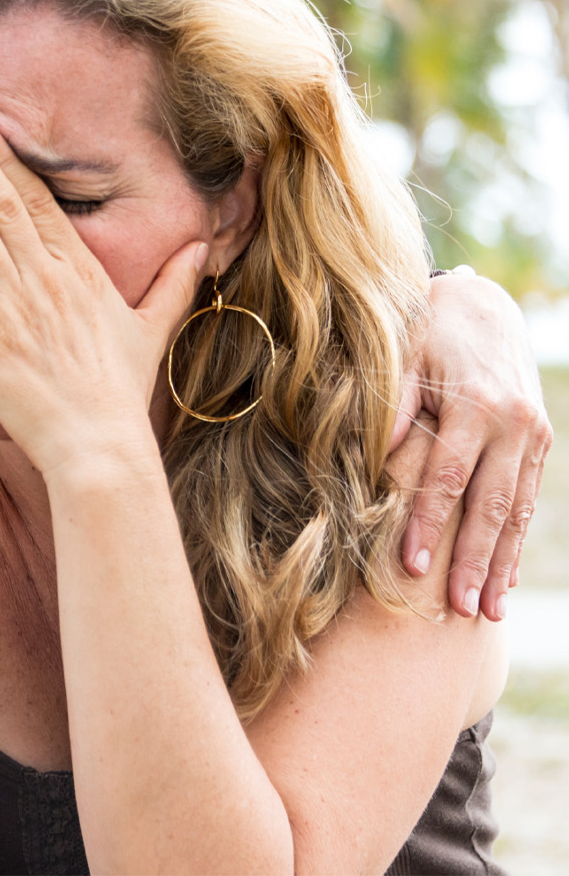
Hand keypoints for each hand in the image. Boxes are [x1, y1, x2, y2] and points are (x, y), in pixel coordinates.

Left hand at [0, 113, 206, 477]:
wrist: (99, 444)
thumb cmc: (120, 394)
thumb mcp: (152, 331)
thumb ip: (173, 285)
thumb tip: (203, 248)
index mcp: (81, 272)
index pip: (39, 202)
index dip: (8, 162)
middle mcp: (48, 278)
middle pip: (5, 203)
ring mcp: (16, 304)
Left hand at [392, 274, 552, 618]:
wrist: (484, 305)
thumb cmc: (427, 333)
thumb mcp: (402, 358)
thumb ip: (391, 408)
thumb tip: (376, 456)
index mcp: (476, 406)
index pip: (448, 479)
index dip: (430, 526)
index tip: (412, 568)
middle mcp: (513, 424)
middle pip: (490, 506)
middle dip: (473, 561)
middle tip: (459, 610)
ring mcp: (533, 435)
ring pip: (516, 511)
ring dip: (500, 563)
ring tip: (486, 611)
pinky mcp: (540, 442)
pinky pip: (529, 499)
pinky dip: (516, 541)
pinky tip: (505, 577)